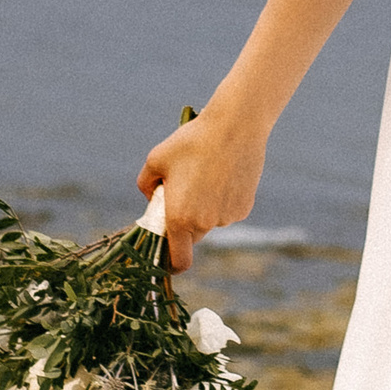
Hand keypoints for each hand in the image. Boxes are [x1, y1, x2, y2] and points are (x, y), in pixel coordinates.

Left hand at [138, 103, 265, 270]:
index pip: (178, 261)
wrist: (235, 126)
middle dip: (185, 222)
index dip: (170, 263)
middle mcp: (204, 223)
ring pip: (211, 221)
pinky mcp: (244, 207)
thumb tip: (152, 197)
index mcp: (180, 218)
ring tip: (206, 174)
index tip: (167, 256)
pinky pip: (228, 210)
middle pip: (192, 237)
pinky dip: (223, 199)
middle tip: (184, 192)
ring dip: (205, 208)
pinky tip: (223, 173)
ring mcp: (227, 217)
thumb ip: (146, 184)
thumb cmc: (192, 141)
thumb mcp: (156, 158)